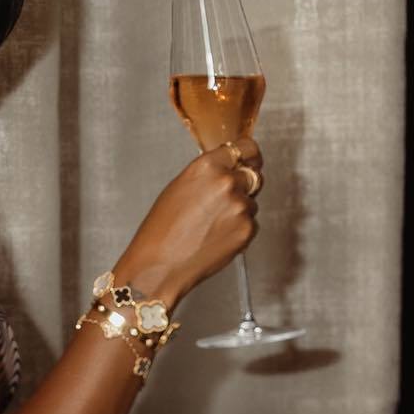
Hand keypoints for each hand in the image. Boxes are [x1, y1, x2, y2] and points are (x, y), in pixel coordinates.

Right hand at [125, 137, 262, 300]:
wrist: (160, 265)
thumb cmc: (161, 231)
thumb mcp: (179, 188)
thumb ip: (208, 175)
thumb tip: (227, 171)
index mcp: (207, 167)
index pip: (245, 148)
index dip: (249, 155)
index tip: (251, 160)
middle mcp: (227, 182)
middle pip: (253, 175)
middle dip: (244, 186)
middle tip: (225, 202)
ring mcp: (240, 207)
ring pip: (251, 202)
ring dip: (239, 211)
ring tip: (211, 226)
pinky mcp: (247, 230)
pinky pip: (251, 224)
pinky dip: (238, 230)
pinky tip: (216, 238)